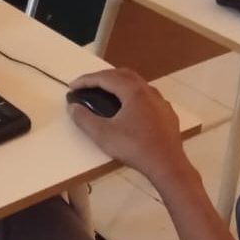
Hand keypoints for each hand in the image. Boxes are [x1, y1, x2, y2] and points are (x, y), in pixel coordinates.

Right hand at [68, 69, 193, 190]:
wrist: (167, 165)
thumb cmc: (135, 148)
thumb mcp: (103, 135)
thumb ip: (84, 119)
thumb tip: (73, 107)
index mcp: (133, 91)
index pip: (105, 78)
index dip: (86, 80)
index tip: (73, 87)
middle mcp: (149, 91)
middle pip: (123, 74)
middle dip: (103, 77)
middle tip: (88, 86)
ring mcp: (160, 102)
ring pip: (137, 84)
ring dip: (119, 84)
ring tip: (106, 94)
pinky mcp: (167, 113)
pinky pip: (147, 97)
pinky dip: (133, 96)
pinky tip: (129, 109)